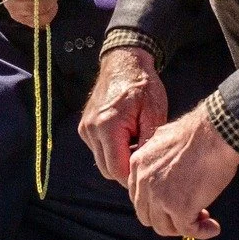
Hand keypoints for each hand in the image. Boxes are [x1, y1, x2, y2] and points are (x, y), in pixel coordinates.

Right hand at [80, 47, 168, 183]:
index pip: (117, 170)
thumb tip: (146, 169)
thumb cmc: (142, 85)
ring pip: (102, 161)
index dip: (133, 176)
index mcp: (108, 126)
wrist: (124, 62)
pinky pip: (98, 150)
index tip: (149, 174)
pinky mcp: (85, 127)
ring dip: (119, 159)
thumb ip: (148, 143)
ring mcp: (85, 129)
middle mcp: (91, 129)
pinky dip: (112, 150)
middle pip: (107, 170)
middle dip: (126, 169)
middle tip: (146, 159)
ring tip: (137, 142)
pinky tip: (127, 136)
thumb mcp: (154, 113)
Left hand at [126, 109, 238, 238]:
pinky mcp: (179, 208)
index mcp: (138, 164)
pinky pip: (187, 231)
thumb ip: (158, 159)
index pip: (139, 197)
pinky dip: (201, 233)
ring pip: (165, 227)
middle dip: (169, 219)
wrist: (216, 133)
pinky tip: (213, 228)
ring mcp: (159, 197)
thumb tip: (167, 175)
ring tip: (204, 221)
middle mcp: (144, 182)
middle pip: (148, 216)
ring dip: (184, 228)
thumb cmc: (200, 133)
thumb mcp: (166, 140)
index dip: (158, 205)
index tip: (175, 204)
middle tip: (190, 215)